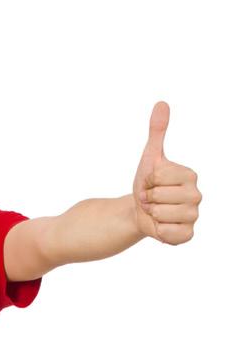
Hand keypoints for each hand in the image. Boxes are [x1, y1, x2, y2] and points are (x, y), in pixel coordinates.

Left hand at [132, 101, 200, 244]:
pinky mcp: (187, 235)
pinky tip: (160, 226)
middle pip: (160, 198)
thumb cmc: (147, 184)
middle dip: (148, 199)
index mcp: (190, 175)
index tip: (150, 183)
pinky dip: (159, 232)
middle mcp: (196, 195)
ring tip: (154, 212)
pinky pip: (170, 234)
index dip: (147, 181)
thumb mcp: (150, 157)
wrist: (140, 211)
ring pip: (163, 216)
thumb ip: (157, 132)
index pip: (160, 177)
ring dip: (152, 215)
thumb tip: (161, 103)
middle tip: (151, 200)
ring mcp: (194, 216)